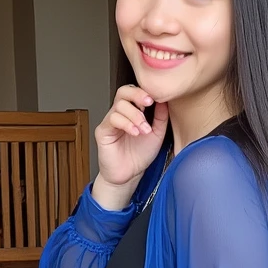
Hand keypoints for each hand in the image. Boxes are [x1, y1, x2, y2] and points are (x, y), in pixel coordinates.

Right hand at [92, 86, 168, 208]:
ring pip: (119, 106)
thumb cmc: (140, 155)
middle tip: (148, 103)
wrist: (129, 175)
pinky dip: (126, 124)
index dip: (144, 92)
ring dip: (135, 115)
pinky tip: (135, 133)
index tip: (155, 98)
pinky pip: (112, 119)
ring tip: (144, 129)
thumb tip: (164, 100)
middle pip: (123, 92)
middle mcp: (119, 113)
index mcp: (132, 111)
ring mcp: (110, 121)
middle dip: (137, 95)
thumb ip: (160, 117)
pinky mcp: (103, 131)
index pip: (134, 92)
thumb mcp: (157, 134)